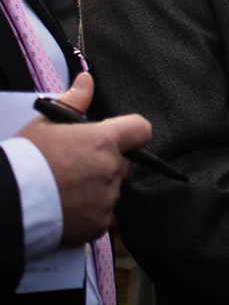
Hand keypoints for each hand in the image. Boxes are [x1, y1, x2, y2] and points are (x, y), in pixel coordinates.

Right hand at [16, 72, 152, 243]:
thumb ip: (74, 101)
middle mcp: (111, 169)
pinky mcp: (98, 225)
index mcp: (104, 141)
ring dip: (97, 188)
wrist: (7, 203)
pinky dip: (88, 212)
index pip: (140, 130)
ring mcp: (106, 198)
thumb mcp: (45, 123)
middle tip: (76, 166)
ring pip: (111, 189)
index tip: (118, 137)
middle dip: (105, 162)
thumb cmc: (26, 160)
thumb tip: (87, 80)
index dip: (130, 132)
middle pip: (122, 162)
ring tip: (66, 189)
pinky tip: (65, 208)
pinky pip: (101, 214)